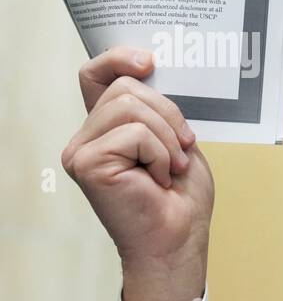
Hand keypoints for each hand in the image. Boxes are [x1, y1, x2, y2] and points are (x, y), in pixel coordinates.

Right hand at [62, 46, 214, 300]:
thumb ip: (158, 111)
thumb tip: (154, 74)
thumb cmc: (180, 199)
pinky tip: (159, 180)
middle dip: (168, 113)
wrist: (179, 241)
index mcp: (107, 129)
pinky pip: (134, 132)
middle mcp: (86, 138)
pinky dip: (160, 153)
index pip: (95, 76)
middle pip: (125, 88)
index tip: (148, 62)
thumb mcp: (176, 142)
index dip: (117, 59)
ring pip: (130, 106)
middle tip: (183, 147)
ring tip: (171, 168)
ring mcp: (81, 151)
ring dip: (167, 137)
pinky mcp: (87, 163)